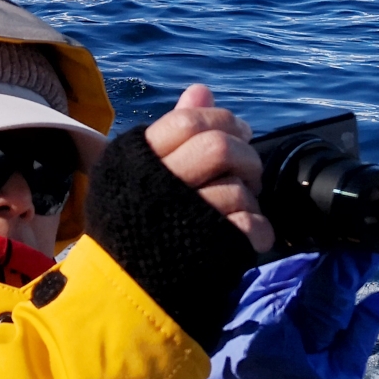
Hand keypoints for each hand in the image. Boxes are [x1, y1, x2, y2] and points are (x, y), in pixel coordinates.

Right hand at [145, 85, 271, 253]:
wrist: (120, 289)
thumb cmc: (133, 224)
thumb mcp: (140, 173)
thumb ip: (173, 129)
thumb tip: (201, 89)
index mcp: (137, 162)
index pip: (186, 122)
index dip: (222, 121)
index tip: (239, 132)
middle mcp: (157, 187)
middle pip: (217, 148)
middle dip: (245, 157)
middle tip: (249, 172)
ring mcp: (182, 220)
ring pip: (235, 189)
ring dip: (250, 198)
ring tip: (243, 207)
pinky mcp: (206, 250)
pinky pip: (248, 225)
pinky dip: (259, 229)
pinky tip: (251, 233)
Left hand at [177, 250, 378, 378]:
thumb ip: (365, 327)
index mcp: (293, 332)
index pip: (332, 276)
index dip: (355, 258)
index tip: (371, 248)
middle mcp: (258, 311)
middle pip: (304, 261)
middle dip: (330, 263)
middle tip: (349, 278)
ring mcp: (232, 306)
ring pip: (279, 263)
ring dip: (304, 271)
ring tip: (313, 303)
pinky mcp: (219, 307)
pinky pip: (256, 275)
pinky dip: (278, 281)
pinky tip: (285, 305)